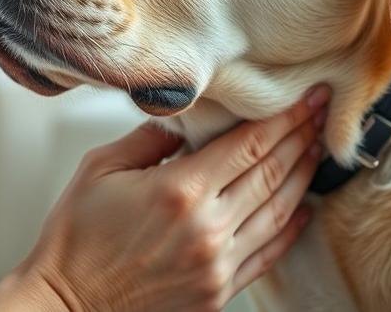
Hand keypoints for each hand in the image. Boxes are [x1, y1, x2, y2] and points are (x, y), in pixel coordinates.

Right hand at [0, 84, 329, 311]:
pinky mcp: (217, 292)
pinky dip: (291, 229)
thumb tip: (183, 122)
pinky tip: (303, 209)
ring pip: (278, 212)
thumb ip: (148, 139)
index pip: (249, 145)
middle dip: (301, 138)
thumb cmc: (76, 237)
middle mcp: (207, 228)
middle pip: (272, 173)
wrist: (68, 304)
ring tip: (316, 151)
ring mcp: (217, 264)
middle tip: (321, 113)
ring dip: (302, 178)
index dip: (284, 118)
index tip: (305, 98)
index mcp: (179, 190)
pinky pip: (268, 255)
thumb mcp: (101, 169)